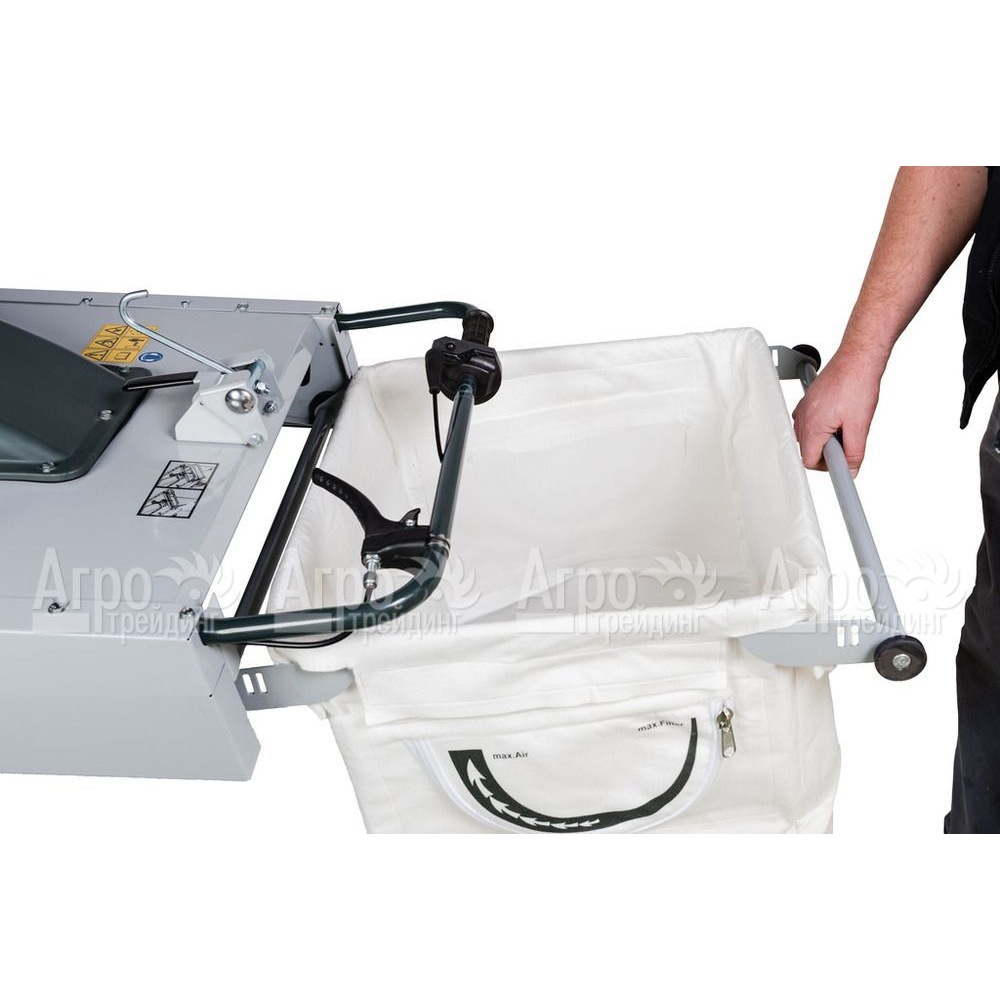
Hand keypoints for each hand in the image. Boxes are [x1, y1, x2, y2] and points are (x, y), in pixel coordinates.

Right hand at [792, 348, 884, 476]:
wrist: (857, 359)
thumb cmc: (857, 384)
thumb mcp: (860, 425)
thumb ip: (853, 453)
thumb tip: (850, 469)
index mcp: (813, 426)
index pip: (809, 461)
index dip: (827, 467)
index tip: (841, 464)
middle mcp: (803, 418)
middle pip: (807, 450)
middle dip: (826, 452)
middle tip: (847, 442)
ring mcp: (803, 408)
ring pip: (808, 437)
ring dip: (825, 438)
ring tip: (844, 427)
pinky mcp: (808, 401)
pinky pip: (809, 422)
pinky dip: (822, 425)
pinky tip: (839, 417)